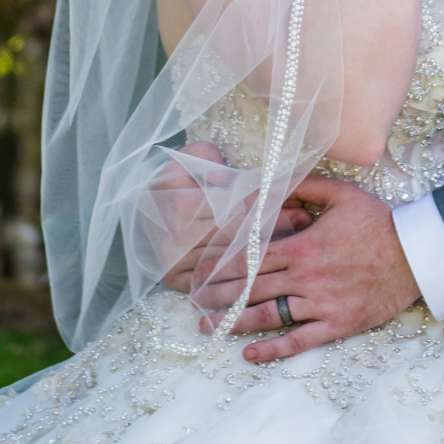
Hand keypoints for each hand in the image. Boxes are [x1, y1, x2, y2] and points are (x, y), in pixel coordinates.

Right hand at [155, 142, 310, 289]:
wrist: (137, 207)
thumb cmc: (171, 178)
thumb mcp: (190, 158)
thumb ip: (213, 161)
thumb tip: (238, 175)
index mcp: (183, 208)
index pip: (238, 211)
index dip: (271, 209)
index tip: (301, 207)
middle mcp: (179, 241)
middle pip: (238, 240)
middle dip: (276, 233)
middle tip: (306, 225)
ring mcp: (176, 265)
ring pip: (230, 265)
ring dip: (265, 257)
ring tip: (298, 248)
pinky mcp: (175, 281)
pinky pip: (213, 285)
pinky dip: (239, 283)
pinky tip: (266, 279)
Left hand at [191, 176, 420, 360]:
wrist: (414, 255)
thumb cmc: (377, 222)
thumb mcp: (340, 194)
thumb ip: (303, 186)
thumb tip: (270, 182)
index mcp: (303, 246)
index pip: (252, 257)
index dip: (224, 264)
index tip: (201, 269)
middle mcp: (305, 277)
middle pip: (252, 288)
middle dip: (220, 294)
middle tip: (193, 301)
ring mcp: (319, 304)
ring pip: (269, 316)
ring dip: (235, 322)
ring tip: (209, 327)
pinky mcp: (335, 325)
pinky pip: (298, 341)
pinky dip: (273, 350)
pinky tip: (249, 354)